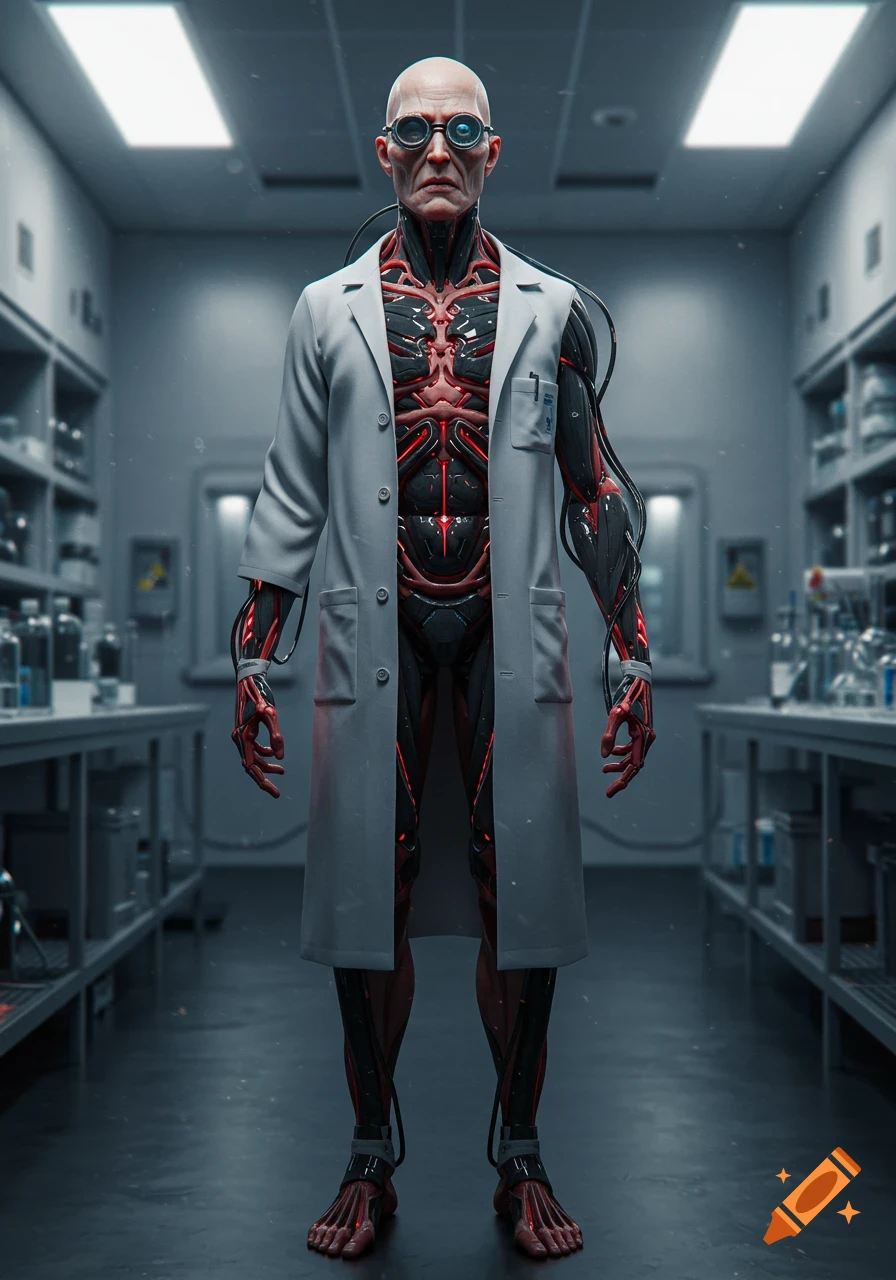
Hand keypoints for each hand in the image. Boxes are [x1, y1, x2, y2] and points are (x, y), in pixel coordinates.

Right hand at [232, 675, 284, 797]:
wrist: (250, 679)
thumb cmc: (259, 695)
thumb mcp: (270, 715)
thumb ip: (276, 736)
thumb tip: (281, 757)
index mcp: (243, 737)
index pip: (251, 766)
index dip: (262, 780)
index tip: (273, 791)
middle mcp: (240, 738)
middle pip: (251, 765)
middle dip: (264, 778)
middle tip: (276, 792)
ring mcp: (243, 735)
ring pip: (253, 758)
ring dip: (266, 765)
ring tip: (282, 771)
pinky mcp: (247, 730)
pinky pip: (254, 748)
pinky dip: (264, 753)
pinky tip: (276, 753)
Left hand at [600, 675, 654, 797]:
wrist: (638, 681)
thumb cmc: (628, 695)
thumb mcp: (615, 714)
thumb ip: (609, 735)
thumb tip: (603, 755)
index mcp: (643, 737)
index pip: (633, 765)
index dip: (622, 780)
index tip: (611, 791)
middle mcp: (646, 738)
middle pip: (635, 765)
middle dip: (621, 777)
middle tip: (609, 791)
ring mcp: (644, 735)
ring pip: (633, 757)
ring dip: (620, 765)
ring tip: (605, 769)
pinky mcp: (639, 730)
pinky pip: (632, 748)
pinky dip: (621, 752)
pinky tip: (611, 753)